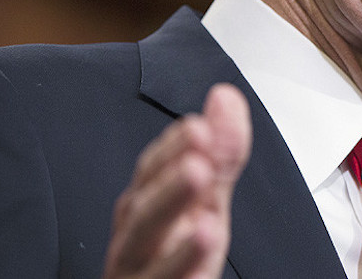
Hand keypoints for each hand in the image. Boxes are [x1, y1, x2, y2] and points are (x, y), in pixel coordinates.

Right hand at [103, 84, 251, 278]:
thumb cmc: (175, 252)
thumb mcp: (205, 201)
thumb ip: (218, 154)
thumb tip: (226, 99)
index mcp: (147, 205)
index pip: (152, 171)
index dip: (173, 150)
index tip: (198, 128)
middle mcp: (135, 239)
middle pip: (142, 215)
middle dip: (168, 190)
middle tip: (197, 167)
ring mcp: (138, 274)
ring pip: (144, 259)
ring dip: (176, 246)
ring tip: (206, 229)